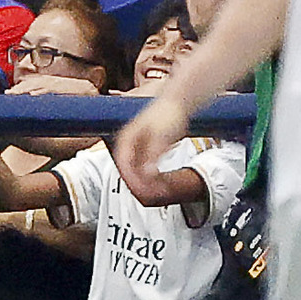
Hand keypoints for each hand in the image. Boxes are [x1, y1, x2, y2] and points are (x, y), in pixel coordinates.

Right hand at [112, 92, 197, 207]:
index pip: (123, 165)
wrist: (177, 103)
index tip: (142, 192)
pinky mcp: (146, 150)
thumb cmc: (168, 114)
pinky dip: (152, 178)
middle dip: (139, 186)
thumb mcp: (161, 136)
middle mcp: (128, 144)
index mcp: (127, 138)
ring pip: (136, 171)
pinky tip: (162, 183)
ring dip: (146, 184)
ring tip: (159, 192)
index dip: (132, 181)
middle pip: (128, 171)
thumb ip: (153, 155)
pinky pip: (145, 168)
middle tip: (152, 197)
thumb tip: (146, 173)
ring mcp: (137, 147)